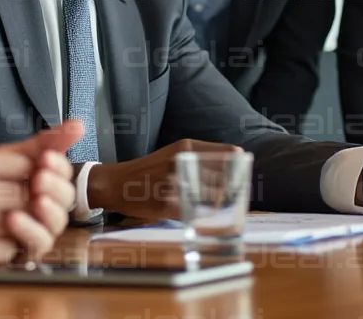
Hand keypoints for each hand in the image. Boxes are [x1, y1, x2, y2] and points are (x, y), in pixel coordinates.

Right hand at [0, 120, 82, 273]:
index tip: (29, 178)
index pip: (34, 163)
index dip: (39, 173)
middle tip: (27, 200)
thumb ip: (26, 148)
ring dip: (32, 223)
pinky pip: (18, 250)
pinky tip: (0, 236)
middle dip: (39, 199)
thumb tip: (76, 128)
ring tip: (15, 217)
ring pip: (33, 222)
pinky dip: (15, 245)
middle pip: (38, 193)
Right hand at [87, 139, 241, 219]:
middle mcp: (181, 163)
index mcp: (185, 147)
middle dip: (234, 187)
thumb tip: (235, 159)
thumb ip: (200, 156)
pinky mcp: (167, 205)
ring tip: (222, 204)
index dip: (239, 165)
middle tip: (237, 192)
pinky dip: (205, 215)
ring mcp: (174, 184)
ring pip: (213, 196)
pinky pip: (196, 212)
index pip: (227, 154)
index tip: (244, 171)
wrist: (117, 182)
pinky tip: (205, 214)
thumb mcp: (174, 153)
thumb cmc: (150, 168)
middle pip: (223, 176)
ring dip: (222, 202)